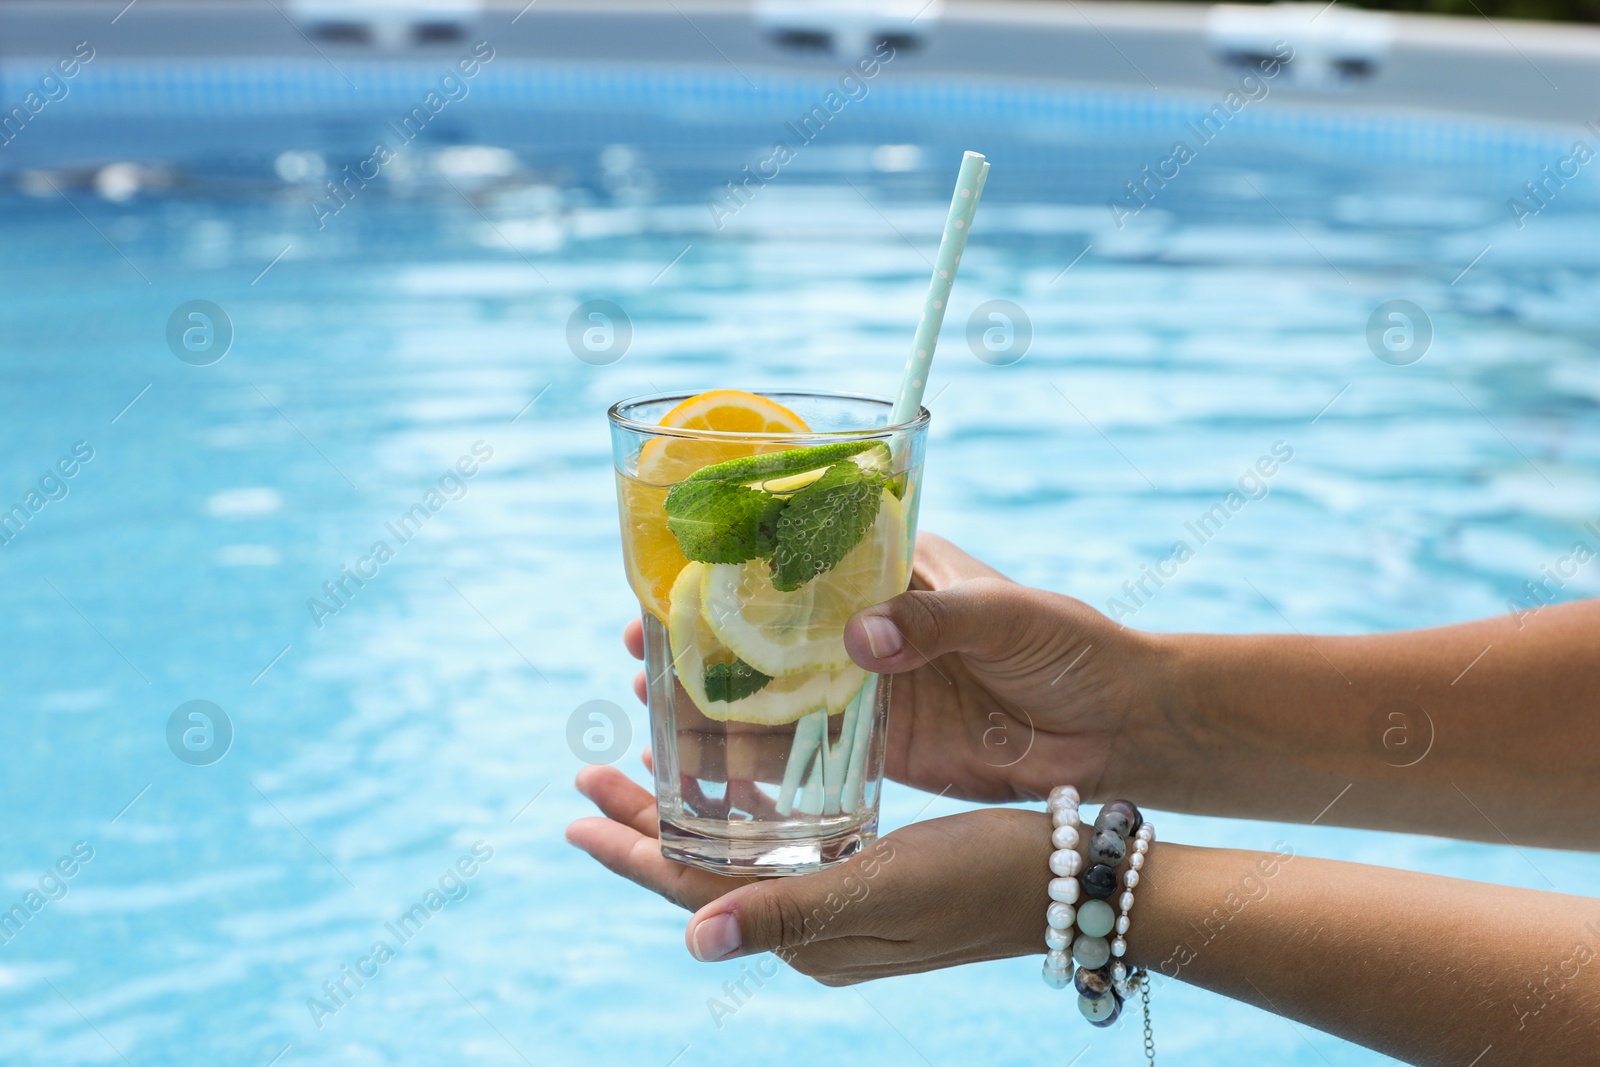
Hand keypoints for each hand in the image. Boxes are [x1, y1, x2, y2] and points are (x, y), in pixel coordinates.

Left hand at [566, 765, 1048, 983]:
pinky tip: (741, 791)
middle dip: (643, 827)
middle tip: (592, 775)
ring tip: (644, 777)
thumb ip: (787, 912)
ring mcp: (844, 908)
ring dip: (689, 820)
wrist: (1072, 881)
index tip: (577, 807)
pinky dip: (745, 819)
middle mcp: (815, 930)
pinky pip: (783, 852)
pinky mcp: (873, 882)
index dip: (631, 848)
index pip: (692, 890)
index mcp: (808, 936)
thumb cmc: (983, 878)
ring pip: (741, 860)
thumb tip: (690, 941)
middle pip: (704, 873)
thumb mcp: (885, 890)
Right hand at [622, 532, 1166, 803]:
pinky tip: (707, 762)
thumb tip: (860, 638)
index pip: (805, 553)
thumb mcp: (1007, 617)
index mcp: (901, 569)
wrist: (1122, 728)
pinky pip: (811, 746)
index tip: (678, 568)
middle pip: (774, 624)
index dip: (740, 561)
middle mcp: (876, 623)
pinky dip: (762, 754)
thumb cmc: (1075, 647)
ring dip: (721, 695)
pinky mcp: (884, 743)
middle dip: (708, 632)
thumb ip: (936, 623)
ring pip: (781, 687)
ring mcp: (875, 685)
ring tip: (653, 699)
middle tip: (641, 640)